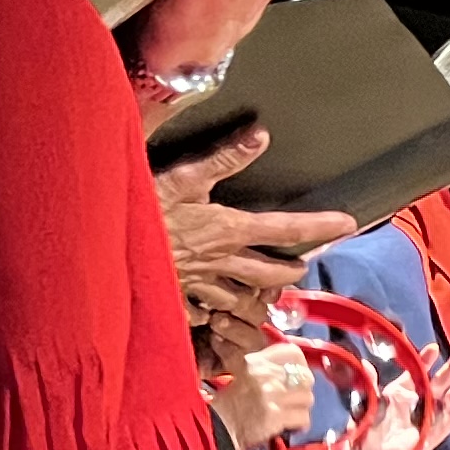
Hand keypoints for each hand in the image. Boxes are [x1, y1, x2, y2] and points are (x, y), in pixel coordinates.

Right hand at [156, 127, 353, 330]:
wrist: (100, 252)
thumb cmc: (139, 210)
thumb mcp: (182, 177)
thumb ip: (224, 158)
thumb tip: (261, 135)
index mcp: (228, 229)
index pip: (286, 228)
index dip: (320, 226)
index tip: (349, 225)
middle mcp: (222, 262)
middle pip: (270, 273)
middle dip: (289, 271)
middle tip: (301, 267)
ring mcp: (200, 285)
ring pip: (241, 298)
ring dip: (257, 296)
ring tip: (266, 292)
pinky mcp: (177, 298)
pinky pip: (205, 313)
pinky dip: (213, 314)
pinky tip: (214, 314)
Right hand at [202, 335, 312, 449]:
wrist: (214, 428)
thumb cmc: (224, 403)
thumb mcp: (235, 371)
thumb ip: (254, 363)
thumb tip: (257, 356)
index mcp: (256, 362)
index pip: (293, 353)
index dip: (300, 364)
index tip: (297, 373)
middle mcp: (266, 376)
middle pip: (305, 377)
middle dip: (302, 389)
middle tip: (295, 397)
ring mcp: (272, 396)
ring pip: (307, 398)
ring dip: (301, 407)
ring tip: (291, 412)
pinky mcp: (276, 417)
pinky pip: (303, 417)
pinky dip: (300, 424)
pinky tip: (292, 426)